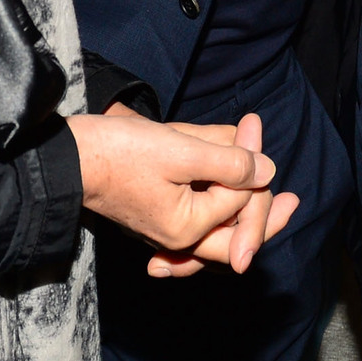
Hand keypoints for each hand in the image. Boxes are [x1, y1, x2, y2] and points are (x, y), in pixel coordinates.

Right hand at [67, 108, 276, 253]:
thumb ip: (228, 162)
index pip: (239, 201)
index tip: (252, 124)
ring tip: (262, 191)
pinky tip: (228, 204)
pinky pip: (196, 220)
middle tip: (293, 202)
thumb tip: (267, 171)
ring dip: (239, 205)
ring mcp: (166, 228)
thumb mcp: (180, 151)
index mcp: (187, 228)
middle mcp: (179, 236)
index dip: (253, 162)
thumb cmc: (119, 153)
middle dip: (263, 213)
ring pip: (218, 224)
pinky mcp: (156, 213)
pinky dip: (212, 205)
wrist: (68, 157)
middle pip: (235, 231)